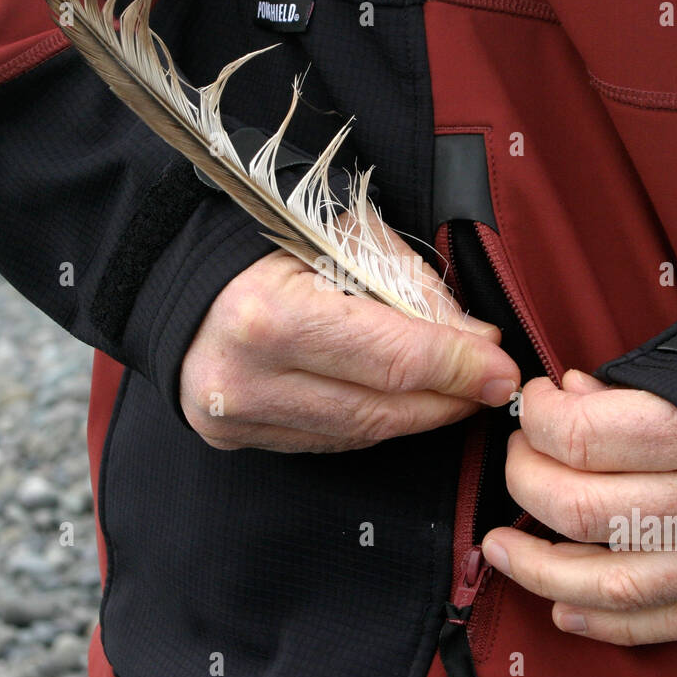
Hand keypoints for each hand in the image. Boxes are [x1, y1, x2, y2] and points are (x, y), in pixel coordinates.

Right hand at [180, 244, 519, 452]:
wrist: (173, 272)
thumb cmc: (260, 240)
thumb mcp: (339, 236)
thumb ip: (409, 288)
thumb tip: (474, 340)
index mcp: (268, 315)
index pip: (392, 359)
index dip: (458, 368)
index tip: (503, 369)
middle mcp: (245, 379)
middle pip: (380, 408)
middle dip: (448, 398)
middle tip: (491, 385)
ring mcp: (234, 418)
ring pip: (357, 434)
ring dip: (417, 416)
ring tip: (454, 392)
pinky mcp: (233, 438)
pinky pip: (326, 440)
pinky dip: (371, 424)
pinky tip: (398, 403)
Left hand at [482, 371, 676, 644]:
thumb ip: (623, 387)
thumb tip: (566, 394)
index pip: (581, 436)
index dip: (536, 418)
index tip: (532, 405)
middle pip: (580, 508)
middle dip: (524, 483)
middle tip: (516, 462)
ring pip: (604, 582)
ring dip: (537, 570)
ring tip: (501, 547)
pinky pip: (651, 624)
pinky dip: (598, 623)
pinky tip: (561, 607)